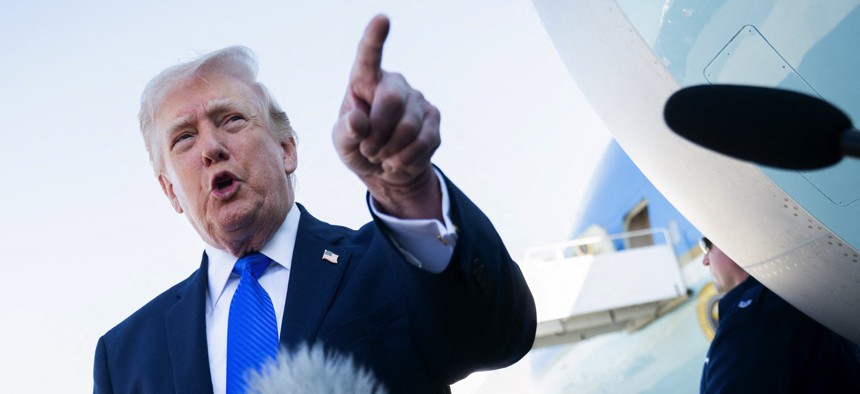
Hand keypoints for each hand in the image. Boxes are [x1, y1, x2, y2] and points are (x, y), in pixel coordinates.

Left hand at [333, 15, 441, 219]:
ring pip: (409, 127)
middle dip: (378, 133)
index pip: (369, 56)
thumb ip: (346, 132)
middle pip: (392, 101)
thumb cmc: (358, 147)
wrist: (385, 169)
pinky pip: (424, 142)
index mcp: (365, 80)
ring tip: (382, 157)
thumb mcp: (342, 144)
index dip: (375, 38)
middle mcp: (394, 83)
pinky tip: (398, 162)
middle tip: (368, 150)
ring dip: (390, 151)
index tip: (382, 19)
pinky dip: (406, 160)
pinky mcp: (435, 119)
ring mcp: (418, 100)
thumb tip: (357, 121)